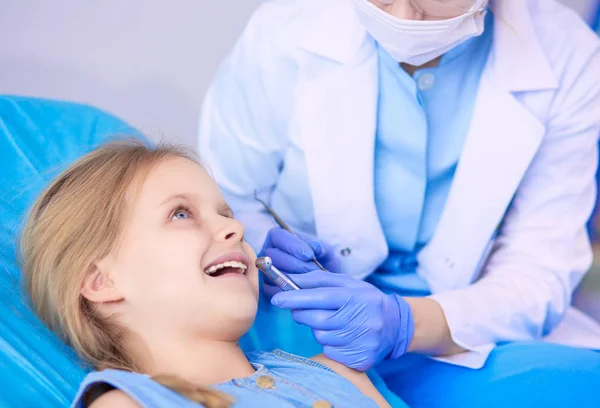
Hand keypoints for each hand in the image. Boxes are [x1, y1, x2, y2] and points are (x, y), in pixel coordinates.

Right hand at [259, 228, 340, 298]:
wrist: (326, 285)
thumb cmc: (323, 265)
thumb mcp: (327, 253)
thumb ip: (322, 247)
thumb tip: (314, 246)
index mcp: (279, 238)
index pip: (278, 236)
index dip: (292, 245)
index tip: (309, 255)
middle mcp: (268, 254)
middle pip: (274, 256)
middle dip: (296, 264)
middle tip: (313, 270)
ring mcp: (265, 272)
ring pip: (272, 273)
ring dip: (293, 278)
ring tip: (312, 281)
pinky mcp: (266, 290)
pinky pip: (272, 291)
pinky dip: (288, 291)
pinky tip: (303, 291)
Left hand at [271, 271, 413, 370]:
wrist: (396, 325)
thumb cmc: (365, 300)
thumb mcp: (347, 283)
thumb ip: (318, 280)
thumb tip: (290, 280)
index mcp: (356, 297)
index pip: (320, 297)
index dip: (296, 298)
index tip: (277, 299)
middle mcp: (360, 319)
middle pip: (316, 319)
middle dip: (303, 313)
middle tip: (302, 309)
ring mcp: (361, 341)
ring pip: (321, 337)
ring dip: (319, 329)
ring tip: (335, 322)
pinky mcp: (360, 359)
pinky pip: (330, 352)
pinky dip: (330, 344)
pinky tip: (342, 336)